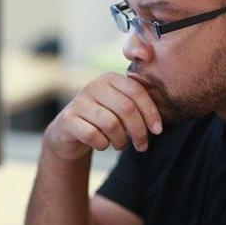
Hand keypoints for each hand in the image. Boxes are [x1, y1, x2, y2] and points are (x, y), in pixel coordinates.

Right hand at [45, 72, 162, 160]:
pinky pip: (93, 135)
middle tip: (142, 146)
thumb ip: (136, 107)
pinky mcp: (67, 119)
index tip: (158, 131)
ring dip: (121, 140)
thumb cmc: (101, 120)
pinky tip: (102, 145)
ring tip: (120, 145)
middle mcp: (93, 86)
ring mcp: (78, 102)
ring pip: (111, 124)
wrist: (68, 132)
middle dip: (139, 131)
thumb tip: (157, 125)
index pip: (136, 91)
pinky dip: (103, 145)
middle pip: (126, 108)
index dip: (151, 112)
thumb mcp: (118, 108)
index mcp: (109, 79)